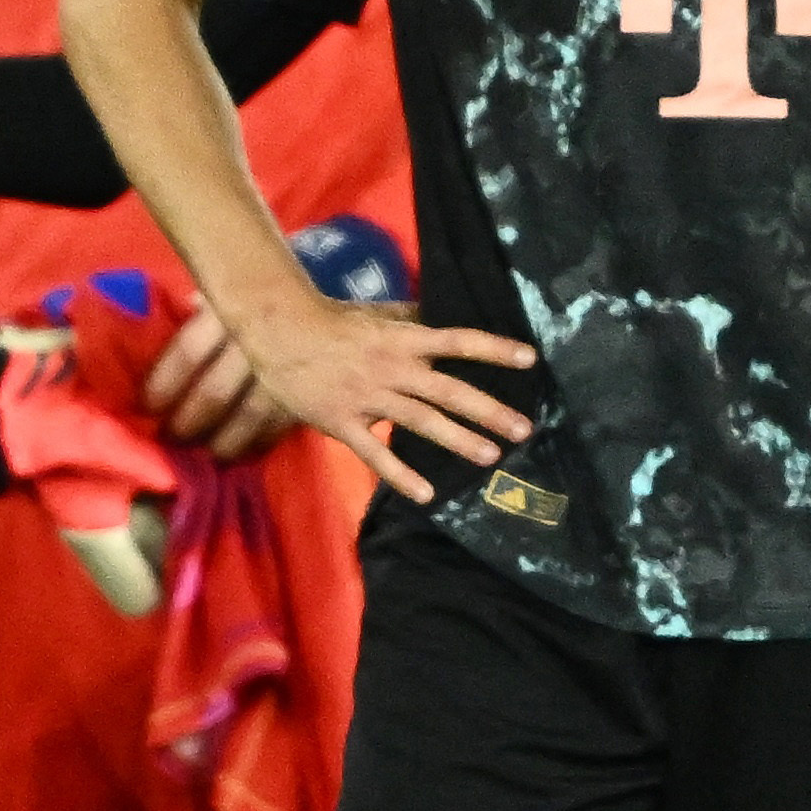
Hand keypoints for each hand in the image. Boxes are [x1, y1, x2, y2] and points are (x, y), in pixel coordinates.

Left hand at [143, 302, 295, 461]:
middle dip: (188, 422)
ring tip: (205, 455)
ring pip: (248, 416)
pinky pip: (280, 425)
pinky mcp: (310, 392)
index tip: (148, 406)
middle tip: (171, 439)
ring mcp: (288, 370)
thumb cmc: (266, 300)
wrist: (332, 308)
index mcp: (233, 310)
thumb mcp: (232, 294)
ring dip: (222, 441)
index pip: (189, 352)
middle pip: (215, 393)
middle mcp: (260, 340)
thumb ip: (201, 313)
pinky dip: (259, 444)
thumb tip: (162, 339)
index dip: (163, 384)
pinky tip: (243, 454)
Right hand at [234, 288, 538, 501]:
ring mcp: (368, 397)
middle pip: (448, 390)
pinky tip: (428, 494)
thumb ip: (413, 321)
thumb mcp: (378, 316)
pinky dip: (401, 475)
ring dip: (458, 439)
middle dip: (488, 410)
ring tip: (490, 456)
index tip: (530, 360)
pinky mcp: (343, 422)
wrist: (280, 332)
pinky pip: (376, 453)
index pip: (458, 341)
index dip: (494, 350)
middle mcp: (392, 368)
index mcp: (403, 339)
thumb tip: (446, 317)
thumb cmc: (332, 322)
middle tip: (523, 429)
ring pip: (420, 421)